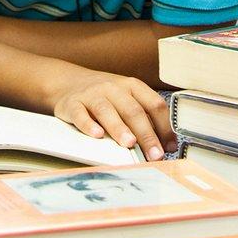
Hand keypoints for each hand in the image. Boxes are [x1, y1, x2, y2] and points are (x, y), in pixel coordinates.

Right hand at [50, 70, 172, 161]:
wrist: (68, 82)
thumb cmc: (105, 96)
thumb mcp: (126, 99)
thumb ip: (144, 118)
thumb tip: (165, 145)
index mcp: (132, 86)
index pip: (154, 104)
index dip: (164, 126)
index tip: (168, 147)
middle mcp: (113, 87)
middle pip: (133, 110)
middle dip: (146, 134)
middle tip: (154, 154)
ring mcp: (92, 94)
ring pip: (107, 110)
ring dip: (119, 128)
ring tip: (129, 144)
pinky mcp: (72, 103)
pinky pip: (80, 114)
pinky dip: (88, 124)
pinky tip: (96, 135)